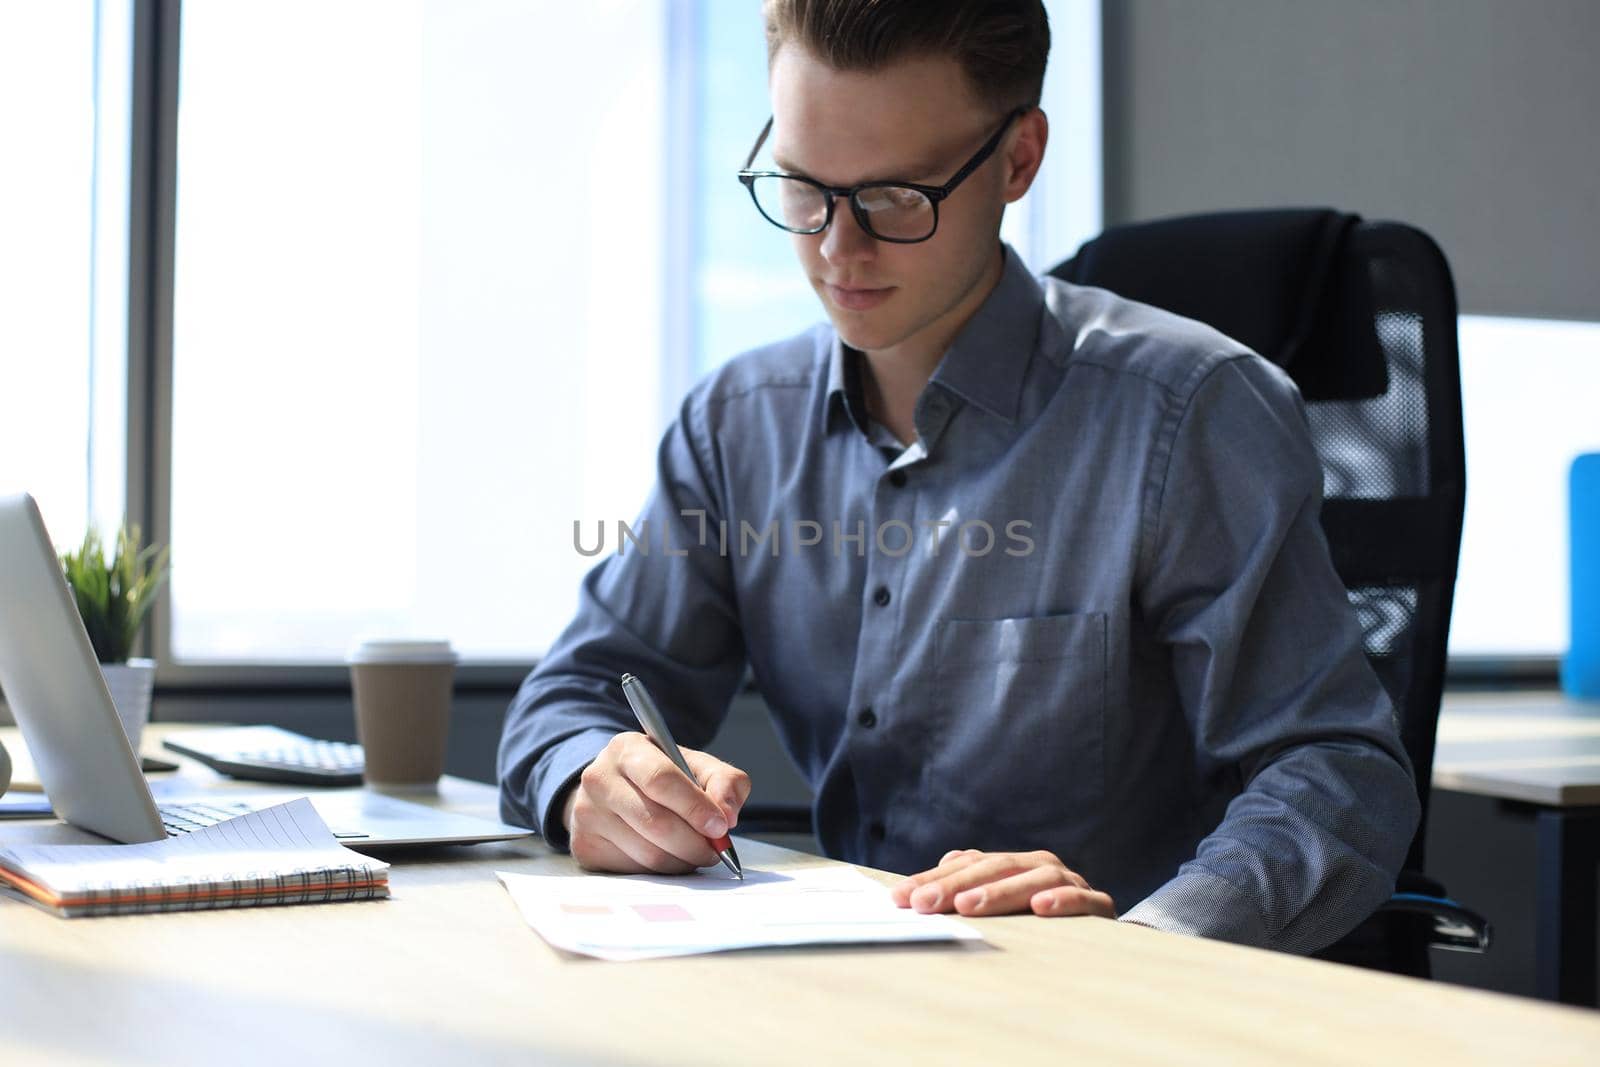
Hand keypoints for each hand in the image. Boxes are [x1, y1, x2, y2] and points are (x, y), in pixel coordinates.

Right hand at [563, 732, 749, 874]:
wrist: (614, 789)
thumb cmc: (662, 778)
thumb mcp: (696, 766)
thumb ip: (724, 782)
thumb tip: (727, 815)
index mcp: (627, 749)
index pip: (661, 780)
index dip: (695, 807)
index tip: (720, 826)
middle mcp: (599, 778)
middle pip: (656, 822)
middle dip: (695, 843)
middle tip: (715, 849)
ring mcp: (587, 814)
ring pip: (647, 853)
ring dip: (682, 860)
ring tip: (695, 852)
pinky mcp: (584, 846)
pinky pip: (634, 870)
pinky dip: (661, 870)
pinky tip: (668, 856)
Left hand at [889, 849, 1115, 918]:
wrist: (1107, 942)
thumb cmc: (1044, 923)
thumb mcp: (1004, 904)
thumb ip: (973, 885)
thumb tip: (945, 863)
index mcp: (1014, 863)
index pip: (968, 865)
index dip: (932, 880)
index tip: (900, 898)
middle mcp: (1040, 865)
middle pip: (995, 867)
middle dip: (956, 885)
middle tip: (924, 903)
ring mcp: (1072, 882)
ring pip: (1034, 878)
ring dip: (1000, 891)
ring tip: (969, 906)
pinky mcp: (1099, 906)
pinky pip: (1081, 898)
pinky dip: (1062, 899)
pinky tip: (1040, 908)